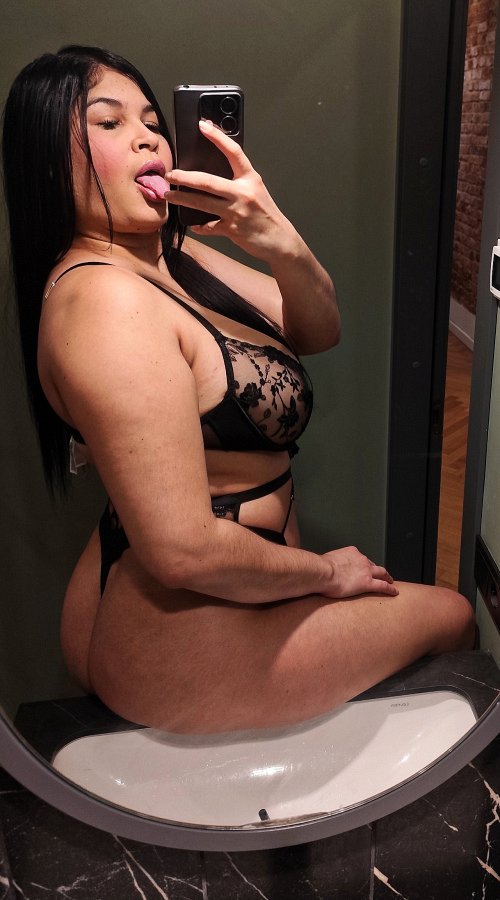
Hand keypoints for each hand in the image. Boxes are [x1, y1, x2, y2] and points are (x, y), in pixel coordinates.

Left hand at [165, 120, 300, 261]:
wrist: (280, 240)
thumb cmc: (266, 214)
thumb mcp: (256, 190)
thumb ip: (238, 180)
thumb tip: (214, 171)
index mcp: (250, 179)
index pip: (234, 152)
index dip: (218, 137)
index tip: (203, 125)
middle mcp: (243, 193)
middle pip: (207, 182)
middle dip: (184, 177)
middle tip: (170, 174)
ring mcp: (236, 212)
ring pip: (202, 203)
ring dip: (182, 199)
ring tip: (169, 195)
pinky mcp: (232, 230)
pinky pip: (208, 227)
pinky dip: (199, 226)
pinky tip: (192, 224)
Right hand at [321, 546, 398, 598]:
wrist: (322, 572)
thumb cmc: (320, 568)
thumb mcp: (326, 561)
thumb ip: (331, 564)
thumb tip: (327, 570)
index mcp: (351, 553)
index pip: (360, 559)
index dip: (364, 564)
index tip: (363, 568)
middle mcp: (361, 560)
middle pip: (373, 565)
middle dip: (377, 569)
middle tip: (381, 574)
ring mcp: (366, 571)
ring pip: (382, 573)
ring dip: (387, 577)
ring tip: (390, 581)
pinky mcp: (367, 583)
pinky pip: (382, 586)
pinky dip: (390, 588)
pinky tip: (394, 592)